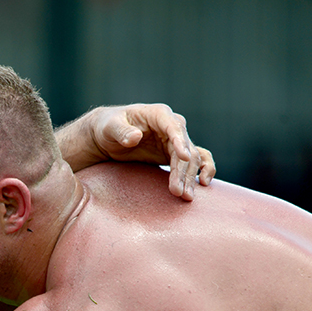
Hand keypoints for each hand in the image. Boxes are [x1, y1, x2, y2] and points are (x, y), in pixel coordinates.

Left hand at [89, 104, 215, 199]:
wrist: (107, 136)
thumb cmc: (108, 127)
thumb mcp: (110, 127)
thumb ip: (121, 131)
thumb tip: (135, 138)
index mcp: (158, 114)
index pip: (173, 127)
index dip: (180, 142)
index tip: (183, 158)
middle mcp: (172, 125)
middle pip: (185, 147)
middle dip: (182, 170)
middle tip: (177, 191)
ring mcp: (175, 141)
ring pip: (191, 158)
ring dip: (189, 177)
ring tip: (185, 196)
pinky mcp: (174, 154)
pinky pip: (195, 160)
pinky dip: (203, 169)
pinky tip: (203, 183)